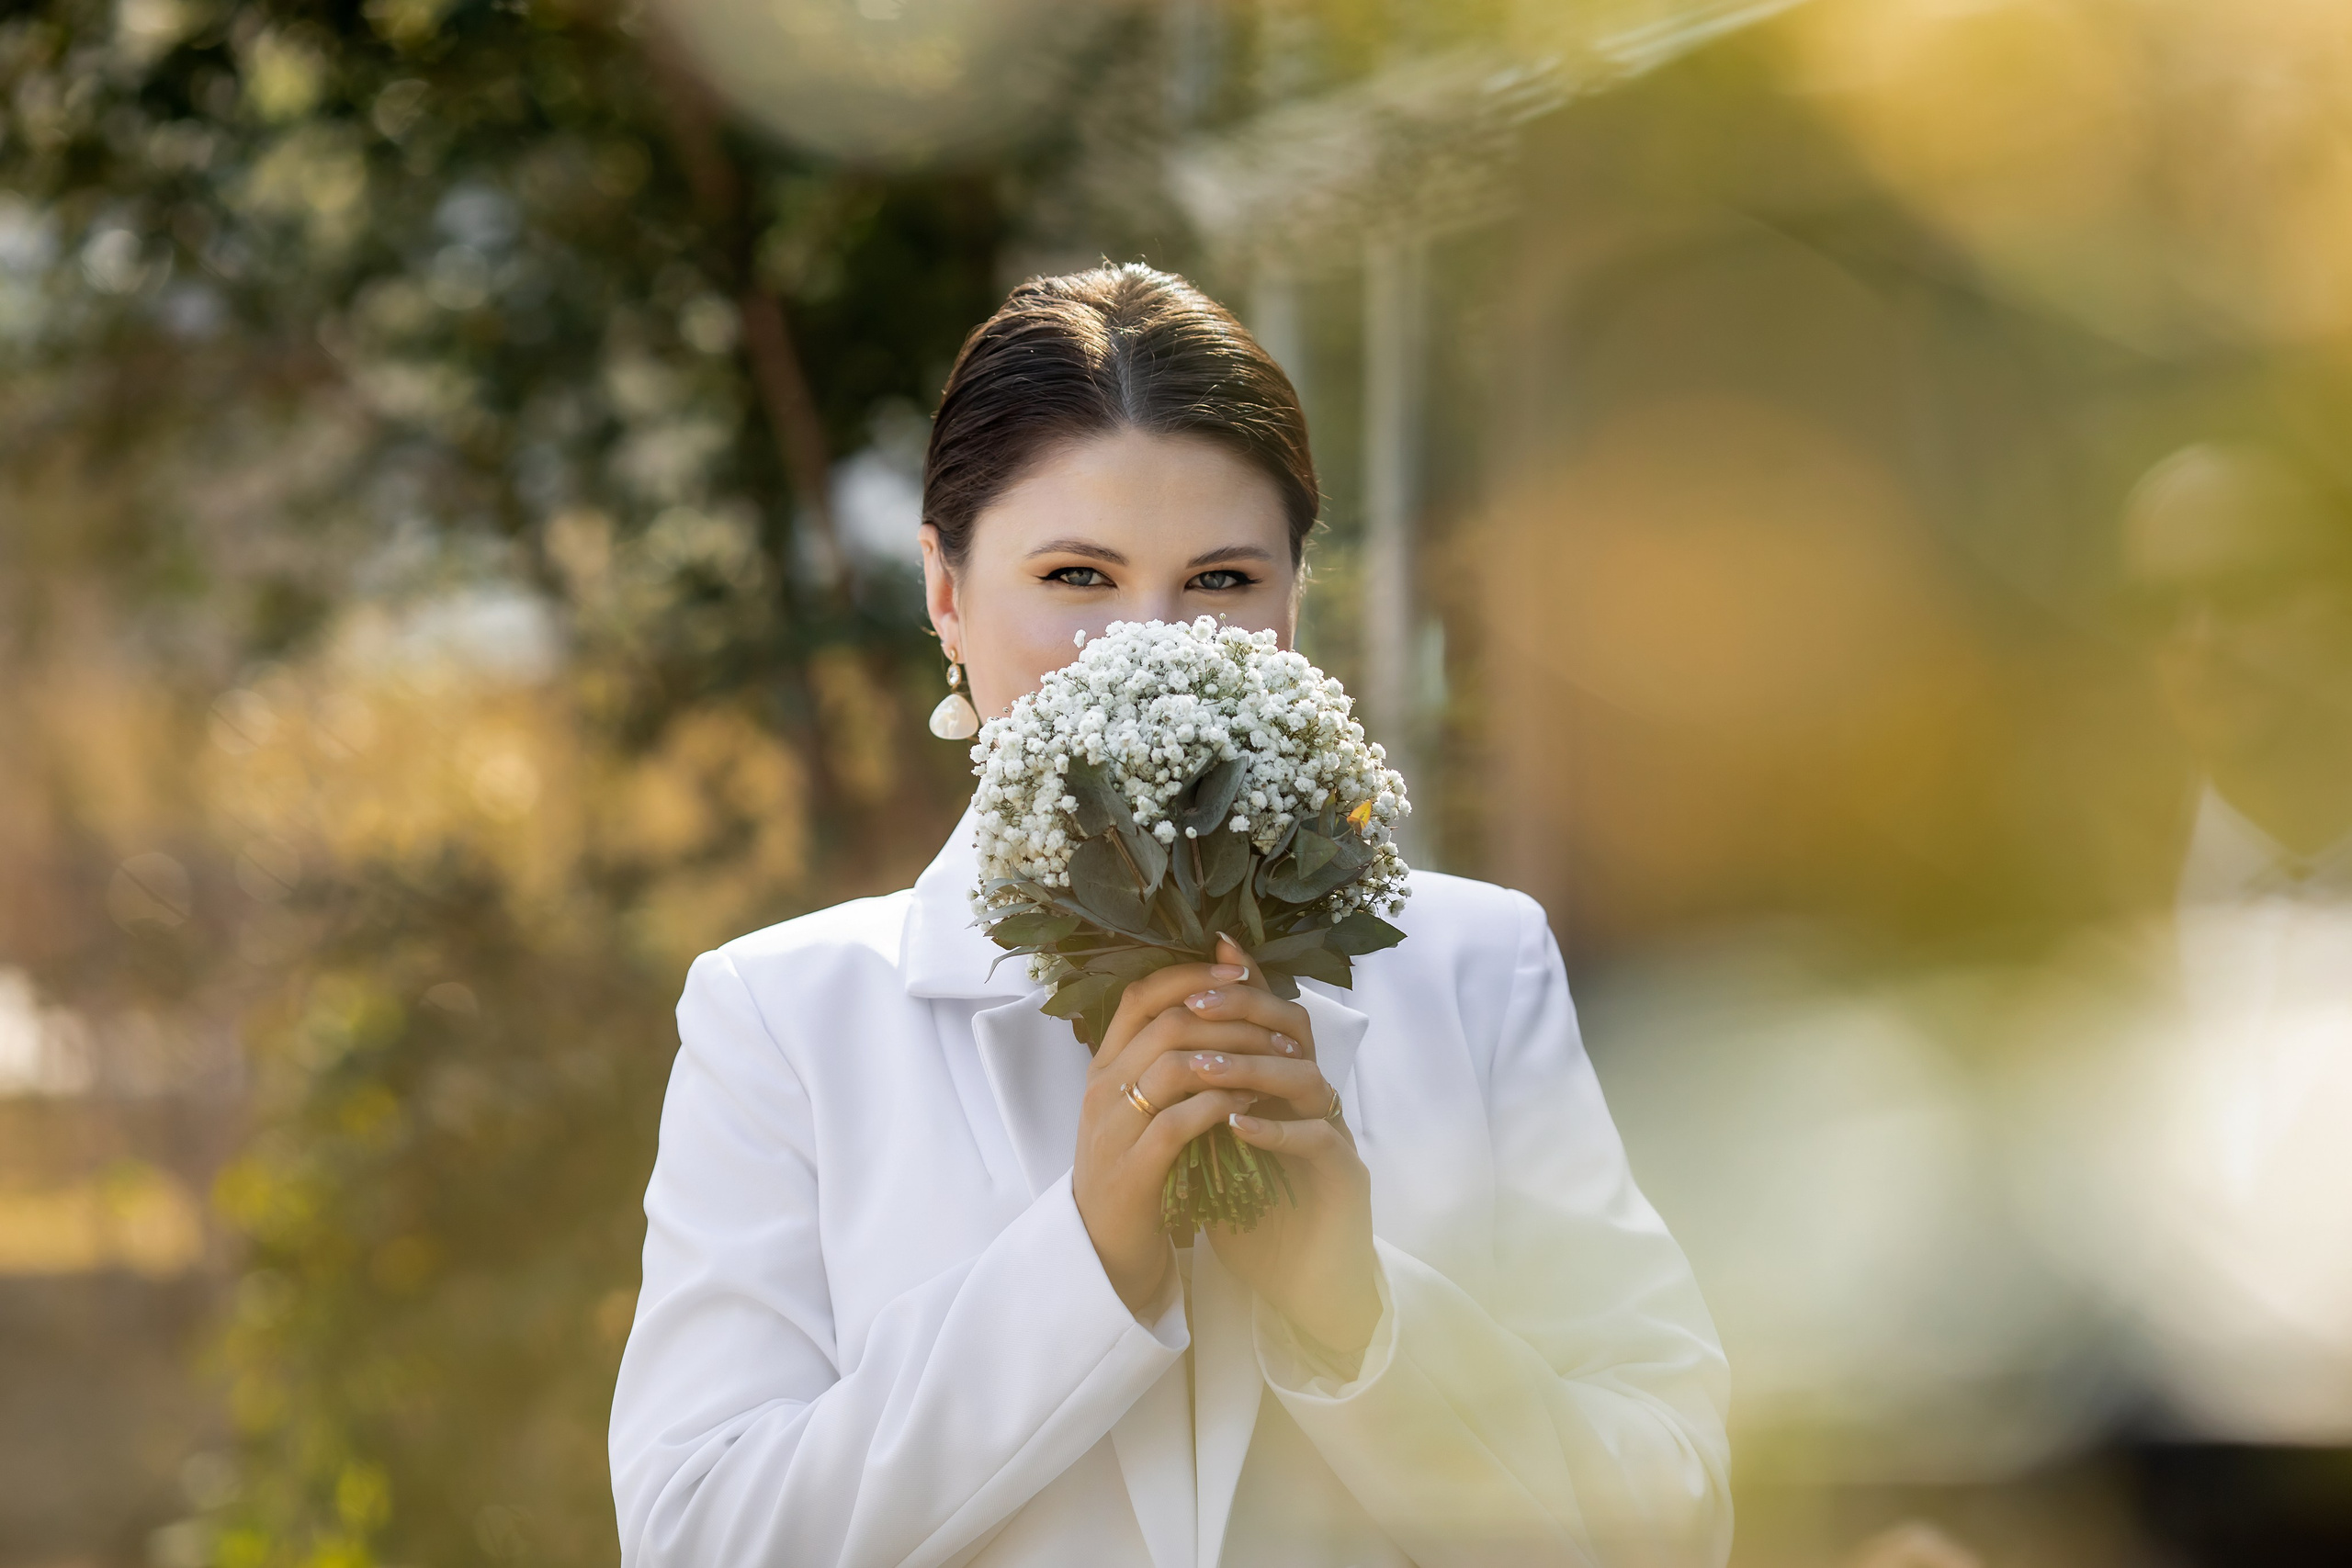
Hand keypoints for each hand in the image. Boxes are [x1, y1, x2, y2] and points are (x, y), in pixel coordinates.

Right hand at [1073, 951, 1282, 1316]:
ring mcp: (1113, 1127)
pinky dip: (1221, 1105)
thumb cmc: (1132, 1166)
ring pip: (1174, 1065)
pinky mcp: (1133, 1168)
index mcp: (1103, 1065)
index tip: (1239, 972)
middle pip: (1167, 1024)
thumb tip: (1210, 1004)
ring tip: (1275, 1064)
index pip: (1140, 996)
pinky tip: (1252, 1103)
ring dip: (1234, 1058)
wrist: (1103, 1245)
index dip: (1190, 974)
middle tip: (1278, 1029)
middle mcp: (1102, 1088)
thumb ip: (1165, 1058)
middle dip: (1231, 1019)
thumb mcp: (1139, 1106)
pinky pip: (1180, 1121)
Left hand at [1192, 936, 1380, 1361]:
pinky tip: (1237, 1125)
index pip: (1266, 1019)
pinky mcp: (1346, 1179)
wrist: (1301, 1288)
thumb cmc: (1256, 1218)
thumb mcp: (1213, 1153)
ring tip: (1201, 1069)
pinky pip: (1319, 1140)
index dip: (1238, 988)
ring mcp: (1334, 1136)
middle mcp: (1314, 1101)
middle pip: (1295, 1029)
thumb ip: (1196, 1107)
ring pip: (1307, 1079)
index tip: (1191, 974)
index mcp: (1282, 1088)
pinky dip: (1278, 1129)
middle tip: (1195, 1008)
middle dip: (1245, 1010)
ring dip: (1251, 1069)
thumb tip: (1142, 1063)